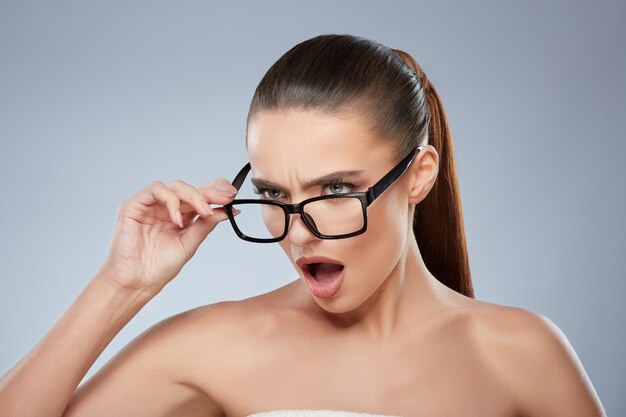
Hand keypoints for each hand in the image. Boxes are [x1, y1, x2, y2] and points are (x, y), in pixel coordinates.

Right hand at [98, 179, 237, 295]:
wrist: (137, 282)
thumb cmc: (159, 267)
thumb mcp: (189, 243)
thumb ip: (205, 224)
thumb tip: (227, 211)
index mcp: (178, 216)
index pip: (198, 196)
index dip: (214, 191)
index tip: (232, 195)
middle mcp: (164, 208)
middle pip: (189, 189)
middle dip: (210, 192)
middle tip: (226, 198)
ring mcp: (149, 205)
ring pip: (175, 186)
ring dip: (194, 196)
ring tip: (204, 212)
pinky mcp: (133, 205)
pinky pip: (156, 190)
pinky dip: (171, 200)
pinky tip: (178, 218)